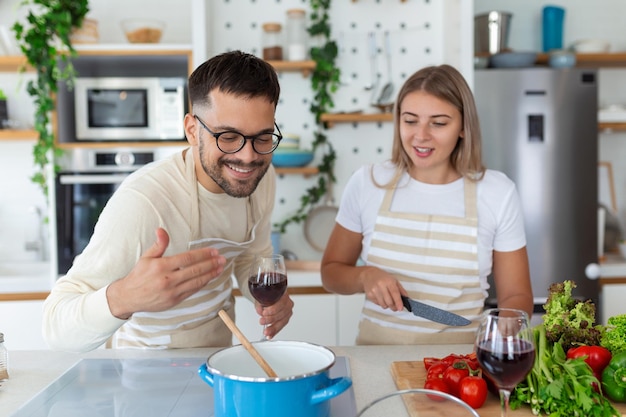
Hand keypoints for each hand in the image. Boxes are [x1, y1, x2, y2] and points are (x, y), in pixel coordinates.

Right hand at [106, 228, 225, 318]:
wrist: (128, 297)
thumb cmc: (138, 276)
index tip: (213, 251)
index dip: (203, 254)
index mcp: (161, 266)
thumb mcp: (146, 257)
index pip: (187, 258)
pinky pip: (192, 291)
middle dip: (211, 264)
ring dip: (211, 274)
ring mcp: (172, 292)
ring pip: (196, 282)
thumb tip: (161, 230)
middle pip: (195, 270)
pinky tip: (209, 278)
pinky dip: (203, 284)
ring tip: (220, 268)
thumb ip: (158, 244)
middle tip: (222, 259)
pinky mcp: (174, 300)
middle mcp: (168, 279)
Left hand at [255, 292, 293, 338]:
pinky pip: (281, 326)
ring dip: (273, 327)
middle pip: (282, 313)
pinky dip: (274, 331)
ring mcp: (288, 312)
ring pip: (283, 321)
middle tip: (262, 321)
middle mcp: (288, 303)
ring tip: (266, 332)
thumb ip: (261, 304)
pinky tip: (270, 335)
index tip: (264, 313)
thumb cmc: (266, 296)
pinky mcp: (285, 319)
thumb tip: (260, 311)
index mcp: (284, 294)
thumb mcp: (261, 297)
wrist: (268, 298)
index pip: (281, 303)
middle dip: (271, 319)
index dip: (273, 309)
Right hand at [361, 267, 406, 311]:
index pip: (395, 293)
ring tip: (388, 300)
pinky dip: (381, 303)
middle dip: (394, 307)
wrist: (368, 274)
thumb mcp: (394, 280)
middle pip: (389, 302)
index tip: (400, 308)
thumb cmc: (382, 277)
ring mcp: (374, 291)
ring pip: (383, 305)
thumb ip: (401, 290)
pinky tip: (381, 297)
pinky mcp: (369, 295)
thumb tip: (407, 299)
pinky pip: (378, 304)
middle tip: (396, 307)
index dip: (398, 302)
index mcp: (388, 281)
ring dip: (387, 306)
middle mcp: (381, 285)